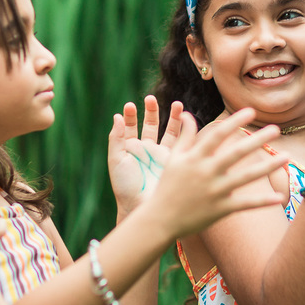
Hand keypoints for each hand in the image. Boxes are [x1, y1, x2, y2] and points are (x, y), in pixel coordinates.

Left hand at [108, 96, 183, 215]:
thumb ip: (116, 138)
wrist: (140, 206)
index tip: (129, 106)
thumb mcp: (116, 160)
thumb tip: (116, 117)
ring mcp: (161, 154)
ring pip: (168, 131)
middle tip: (151, 98)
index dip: (130, 115)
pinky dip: (186, 131)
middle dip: (151, 111)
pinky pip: (181, 143)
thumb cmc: (125, 186)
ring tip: (177, 104)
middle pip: (150, 125)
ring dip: (172, 117)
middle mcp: (146, 150)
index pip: (130, 127)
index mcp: (130, 149)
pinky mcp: (174, 160)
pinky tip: (188, 119)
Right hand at [145, 108, 285, 236]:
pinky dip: (262, 201)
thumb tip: (188, 115)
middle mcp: (206, 173)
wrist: (160, 220)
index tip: (250, 111)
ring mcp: (215, 192)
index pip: (217, 135)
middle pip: (236, 153)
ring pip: (246, 177)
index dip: (234, 122)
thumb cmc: (167, 187)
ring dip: (268, 166)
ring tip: (287, 156)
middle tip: (276, 128)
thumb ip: (185, 136)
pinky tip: (280, 196)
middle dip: (257, 140)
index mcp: (195, 158)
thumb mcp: (173, 159)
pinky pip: (245, 204)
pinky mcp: (220, 209)